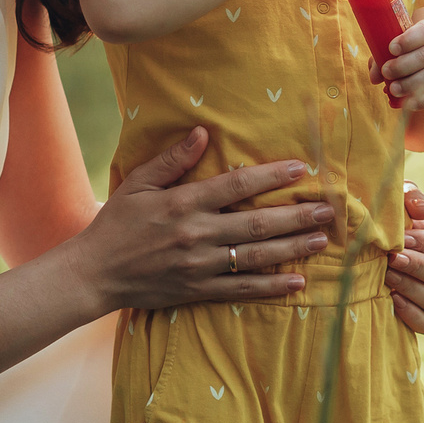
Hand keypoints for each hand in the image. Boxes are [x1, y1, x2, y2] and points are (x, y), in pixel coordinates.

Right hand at [72, 127, 334, 311]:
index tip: (301, 170)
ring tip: (322, 239)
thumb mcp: (138, 184)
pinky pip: (242, 289)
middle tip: (329, 208)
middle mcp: (196, 234)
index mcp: (183, 203)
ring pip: (256, 255)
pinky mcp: (198, 290)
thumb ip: (172, 160)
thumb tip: (204, 132)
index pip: (237, 185)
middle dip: (297, 215)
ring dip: (293, 248)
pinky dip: (272, 286)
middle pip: (257, 222)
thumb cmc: (115, 224)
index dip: (272, 176)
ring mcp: (199, 265)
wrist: (94, 273)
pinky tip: (298, 282)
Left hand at [373, 18, 423, 111]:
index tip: (391, 49)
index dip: (408, 40)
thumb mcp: (405, 53)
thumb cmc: (419, 61)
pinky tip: (408, 103)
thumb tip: (374, 76)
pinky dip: (423, 100)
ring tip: (393, 90)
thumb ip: (386, 59)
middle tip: (386, 72)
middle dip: (403, 65)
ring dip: (410, 83)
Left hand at [387, 182, 423, 333]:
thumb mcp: (402, 201)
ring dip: (411, 287)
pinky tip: (392, 298)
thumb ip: (412, 196)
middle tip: (392, 259)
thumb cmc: (395, 221)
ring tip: (386, 275)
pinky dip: (411, 314)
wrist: (378, 250)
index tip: (405, 239)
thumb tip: (423, 210)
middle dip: (418, 267)